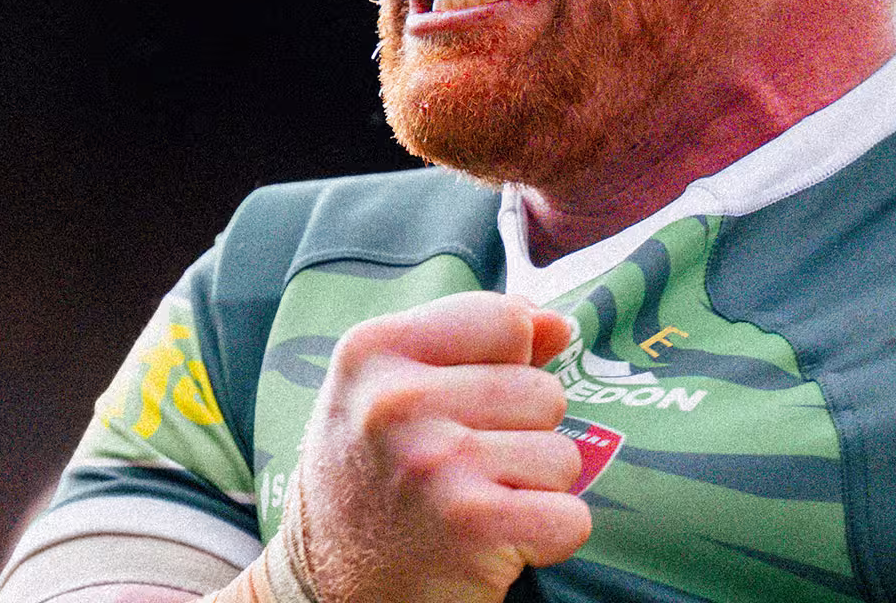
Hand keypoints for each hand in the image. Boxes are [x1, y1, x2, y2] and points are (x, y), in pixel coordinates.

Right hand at [277, 292, 590, 602]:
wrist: (325, 588)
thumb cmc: (372, 468)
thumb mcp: (395, 382)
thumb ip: (477, 338)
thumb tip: (558, 323)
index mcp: (376, 348)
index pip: (507, 319)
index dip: (511, 359)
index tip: (472, 396)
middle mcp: (399, 399)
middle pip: (543, 390)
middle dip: (523, 431)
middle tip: (463, 464)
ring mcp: (435, 462)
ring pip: (563, 454)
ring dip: (533, 487)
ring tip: (475, 499)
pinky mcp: (471, 526)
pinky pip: (571, 516)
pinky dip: (548, 536)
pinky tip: (495, 537)